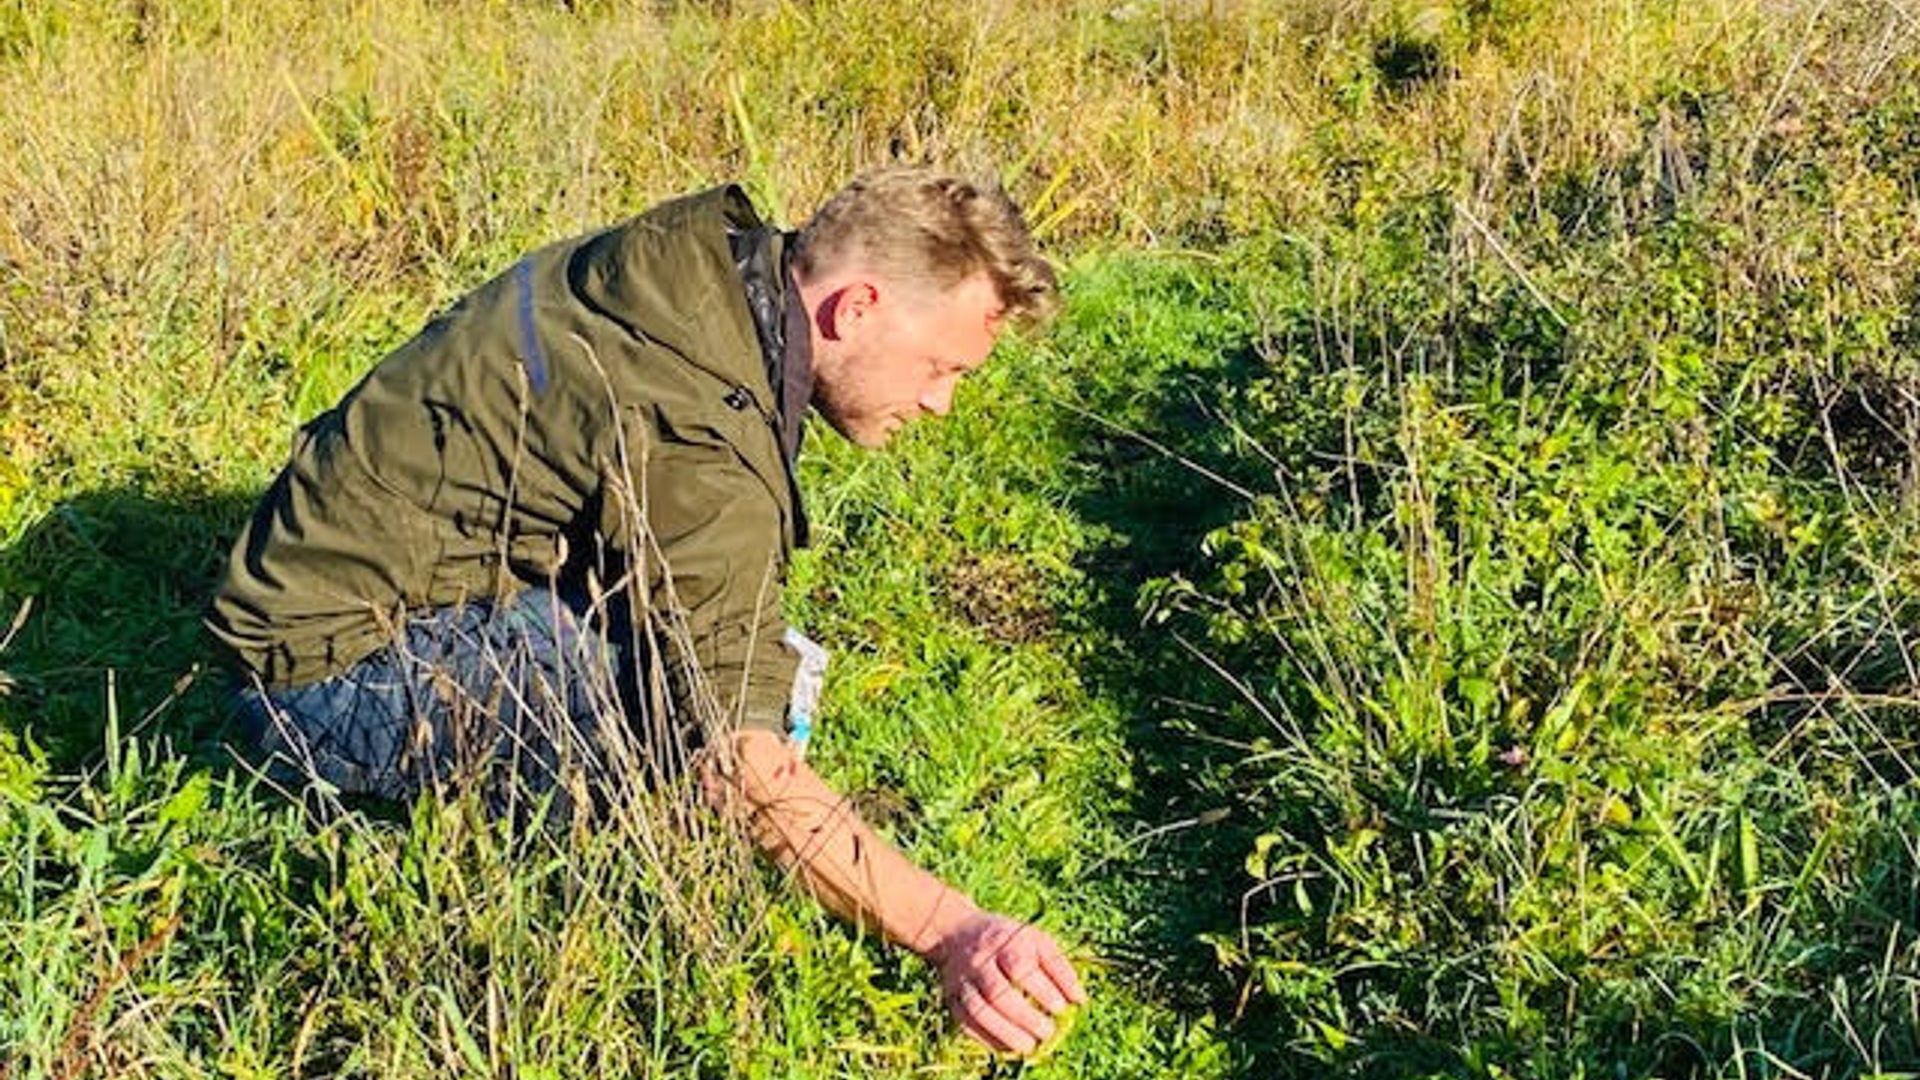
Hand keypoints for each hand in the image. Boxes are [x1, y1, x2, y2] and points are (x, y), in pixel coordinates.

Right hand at [929, 911, 1087, 1054]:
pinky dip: (987, 1038)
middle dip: (1024, 1016)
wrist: (956, 932)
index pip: (1020, 966)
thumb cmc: (1009, 939)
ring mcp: (962, 980)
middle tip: (1047, 1032)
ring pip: (979, 1010)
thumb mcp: (1037, 940)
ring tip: (1029, 1046)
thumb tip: (1080, 1000)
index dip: (1042, 989)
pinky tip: (1007, 1047)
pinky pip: (966, 1022)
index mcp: (1005, 941)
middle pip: (997, 991)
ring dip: (1005, 1032)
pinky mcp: (951, 997)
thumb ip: (1059, 967)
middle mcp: (980, 960)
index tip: (1060, 1008)